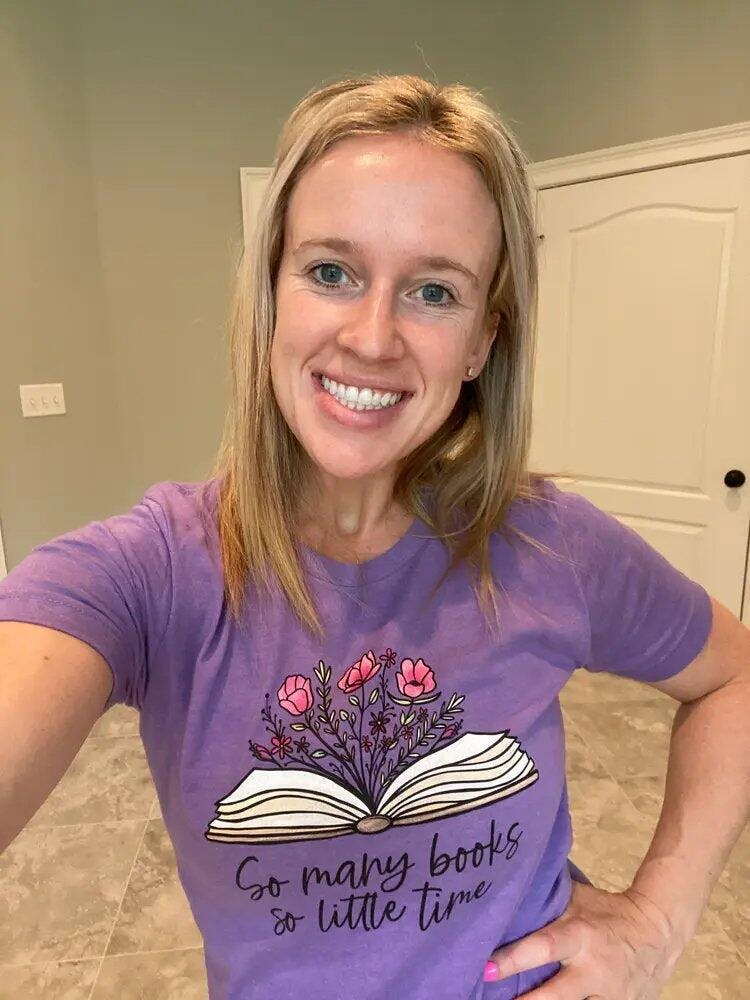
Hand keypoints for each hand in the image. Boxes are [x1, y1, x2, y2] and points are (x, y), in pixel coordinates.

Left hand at [484, 880, 684, 997]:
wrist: (658, 932)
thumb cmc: (607, 912)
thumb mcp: (579, 901)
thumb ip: (548, 902)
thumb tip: (509, 887)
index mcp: (579, 936)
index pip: (543, 947)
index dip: (514, 959)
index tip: (487, 969)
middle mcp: (593, 970)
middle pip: (557, 995)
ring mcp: (609, 996)